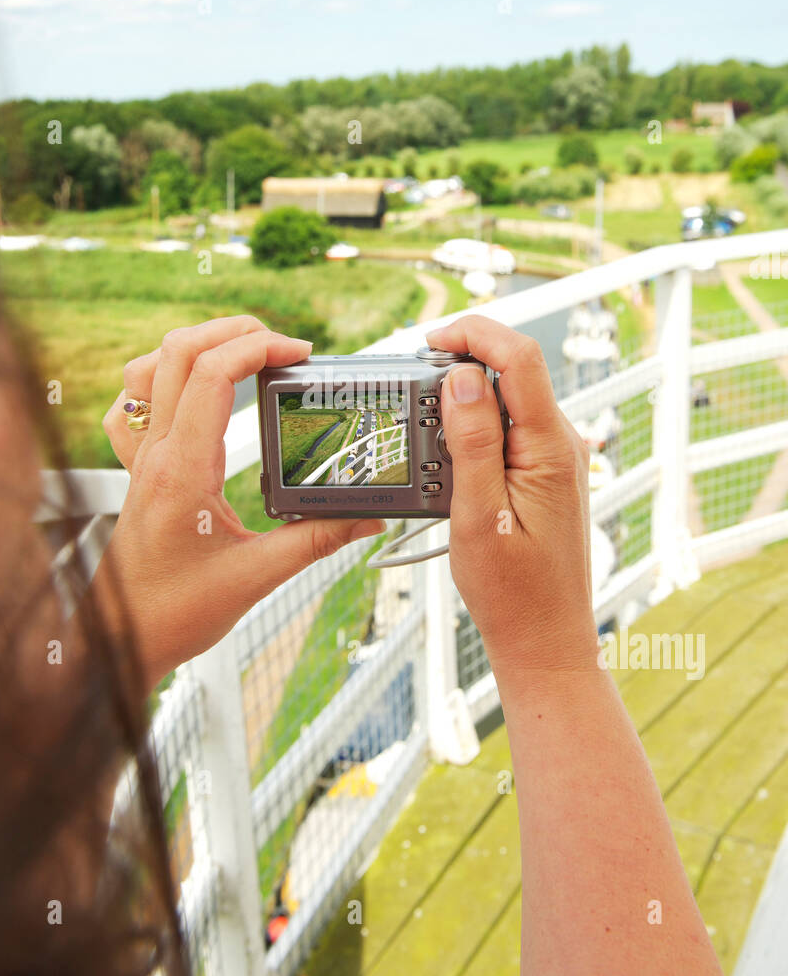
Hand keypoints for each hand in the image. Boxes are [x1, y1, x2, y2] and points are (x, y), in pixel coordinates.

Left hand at [98, 316, 383, 690]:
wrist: (122, 640)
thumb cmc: (174, 614)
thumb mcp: (256, 577)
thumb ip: (316, 541)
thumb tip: (367, 518)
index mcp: (181, 470)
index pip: (209, 375)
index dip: (258, 348)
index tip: (299, 354)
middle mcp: (154, 454)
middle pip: (177, 352)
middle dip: (234, 331)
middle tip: (283, 345)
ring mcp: (139, 459)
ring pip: (148, 368)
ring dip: (195, 346)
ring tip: (242, 352)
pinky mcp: (137, 472)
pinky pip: (130, 407)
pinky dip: (158, 382)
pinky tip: (186, 391)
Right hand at [425, 317, 598, 698]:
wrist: (544, 641)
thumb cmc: (513, 593)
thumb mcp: (478, 516)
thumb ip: (472, 441)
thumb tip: (462, 376)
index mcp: (551, 448)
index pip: (520, 358)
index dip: (474, 335)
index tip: (428, 343)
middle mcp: (562, 444)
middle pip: (516, 369)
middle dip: (464, 360)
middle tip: (412, 379)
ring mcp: (556, 458)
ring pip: (510, 397)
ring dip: (466, 395)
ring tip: (423, 416)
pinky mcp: (544, 473)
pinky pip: (509, 428)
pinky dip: (475, 424)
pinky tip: (446, 447)